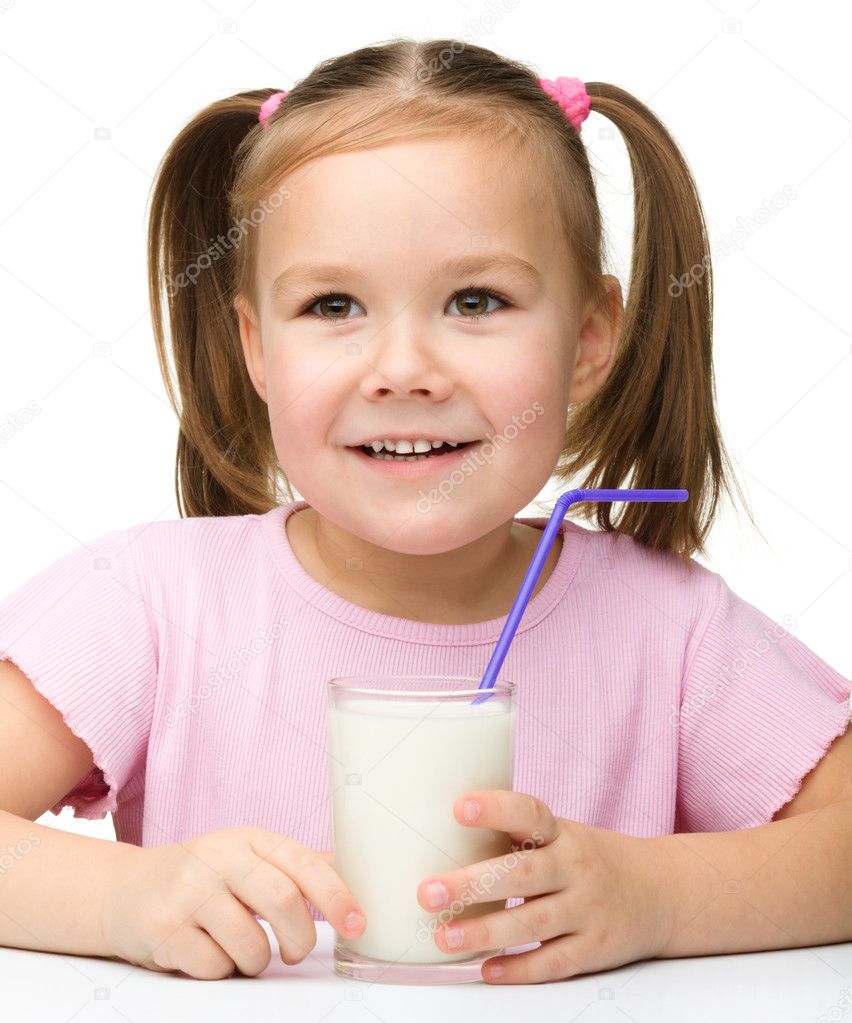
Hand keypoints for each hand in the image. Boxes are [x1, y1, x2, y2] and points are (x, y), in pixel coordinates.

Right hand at [100, 828, 365, 978]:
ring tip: (243, 949)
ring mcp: (187, 893)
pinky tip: (207, 951)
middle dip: (300, 938)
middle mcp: (218, 858)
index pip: (303, 863)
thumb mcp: (247, 857)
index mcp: (248, 840)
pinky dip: (222, 970)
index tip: (356, 923)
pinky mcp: (163, 929)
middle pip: (282, 900)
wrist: (125, 890)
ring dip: (257, 961)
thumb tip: (351, 871)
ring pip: (250, 944)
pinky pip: (214, 967)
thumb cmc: (201, 877)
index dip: (336, 895)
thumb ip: (295, 866)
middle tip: (296, 951)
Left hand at [415, 790, 674, 983]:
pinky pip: (553, 962)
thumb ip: (512, 837)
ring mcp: (587, 909)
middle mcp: (575, 867)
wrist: (660, 892)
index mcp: (561, 833)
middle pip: (522, 874)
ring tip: (444, 937)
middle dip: (473, 884)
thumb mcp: (558, 835)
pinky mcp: (594, 948)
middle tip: (428, 891)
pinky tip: (486, 970)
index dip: (495, 808)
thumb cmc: (587, 858)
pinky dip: (519, 968)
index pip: (529, 813)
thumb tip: (436, 834)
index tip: (459, 807)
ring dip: (486, 932)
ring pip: (533, 923)